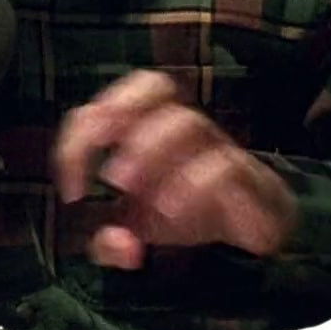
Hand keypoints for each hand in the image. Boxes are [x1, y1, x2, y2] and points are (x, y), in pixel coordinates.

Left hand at [52, 69, 295, 269]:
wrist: (257, 230)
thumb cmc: (188, 214)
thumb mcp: (138, 233)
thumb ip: (112, 242)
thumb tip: (118, 244)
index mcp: (148, 129)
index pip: (110, 104)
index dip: (84, 134)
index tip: (73, 190)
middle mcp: (183, 127)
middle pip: (156, 85)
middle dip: (122, 116)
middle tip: (111, 176)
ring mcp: (218, 147)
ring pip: (190, 122)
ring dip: (154, 152)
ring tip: (135, 194)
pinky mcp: (250, 179)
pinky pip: (226, 167)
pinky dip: (195, 187)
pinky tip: (174, 212)